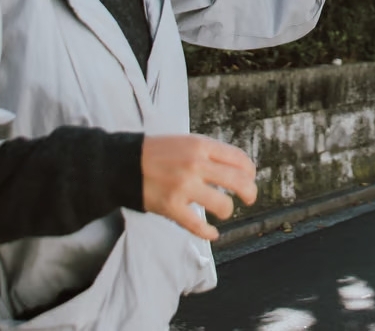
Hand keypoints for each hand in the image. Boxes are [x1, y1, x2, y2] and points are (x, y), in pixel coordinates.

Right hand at [141, 134, 257, 240]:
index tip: (249, 178)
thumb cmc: (157, 153)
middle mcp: (195, 165)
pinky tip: (213, 233)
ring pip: (222, 205)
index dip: (250, 171)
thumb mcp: (186, 142)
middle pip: (238, 181)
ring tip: (223, 211)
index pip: (238, 159)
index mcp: (200, 146)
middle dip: (250, 193)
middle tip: (249, 199)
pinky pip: (198, 226)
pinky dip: (209, 233)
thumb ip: (209, 153)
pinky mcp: (171, 207)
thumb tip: (236, 168)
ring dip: (227, 211)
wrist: (124, 164)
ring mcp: (184, 187)